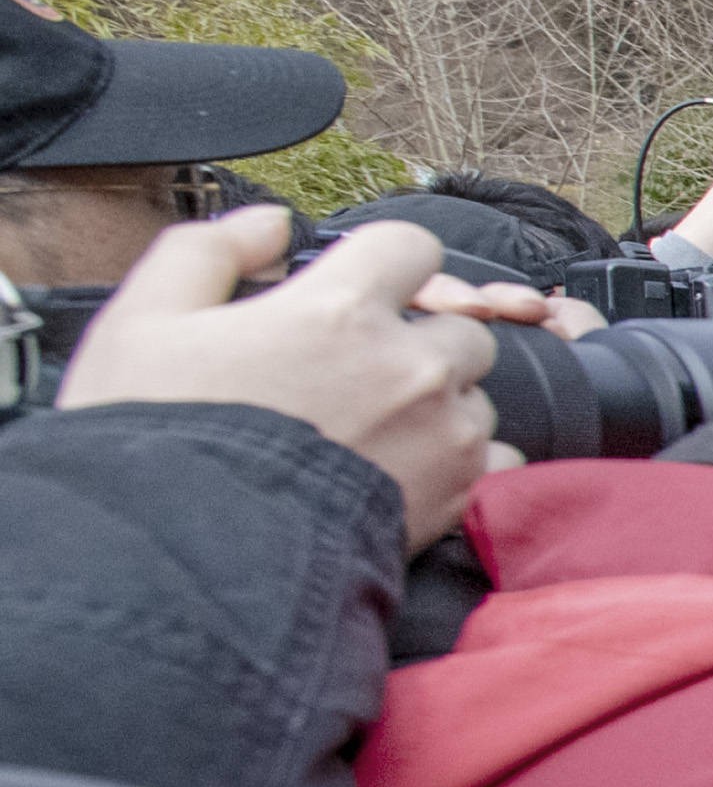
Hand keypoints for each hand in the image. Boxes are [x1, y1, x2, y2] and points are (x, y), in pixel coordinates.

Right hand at [54, 211, 496, 545]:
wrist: (188, 562)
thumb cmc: (160, 438)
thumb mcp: (144, 320)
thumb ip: (210, 250)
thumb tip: (272, 225)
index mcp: (342, 310)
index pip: (411, 246)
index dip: (384, 264)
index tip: (357, 291)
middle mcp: (410, 367)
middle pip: (458, 325)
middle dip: (416, 339)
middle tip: (353, 373)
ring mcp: (444, 435)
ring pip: (475, 394)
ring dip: (437, 402)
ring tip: (365, 431)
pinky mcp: (459, 498)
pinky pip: (494, 459)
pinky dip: (459, 461)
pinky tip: (400, 471)